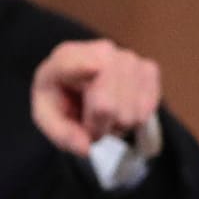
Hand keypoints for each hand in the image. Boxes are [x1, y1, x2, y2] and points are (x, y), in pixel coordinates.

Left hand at [31, 39, 161, 156]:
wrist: (81, 83)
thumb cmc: (62, 99)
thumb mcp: (49, 119)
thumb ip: (63, 135)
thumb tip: (85, 148)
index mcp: (65, 58)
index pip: (75, 63)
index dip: (84, 66)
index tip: (94, 67)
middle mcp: (100, 50)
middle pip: (107, 106)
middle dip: (99, 127)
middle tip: (90, 124)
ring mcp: (128, 58)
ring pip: (131, 114)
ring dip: (118, 125)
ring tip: (105, 115)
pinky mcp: (149, 69)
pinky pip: (147, 110)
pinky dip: (135, 119)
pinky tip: (121, 108)